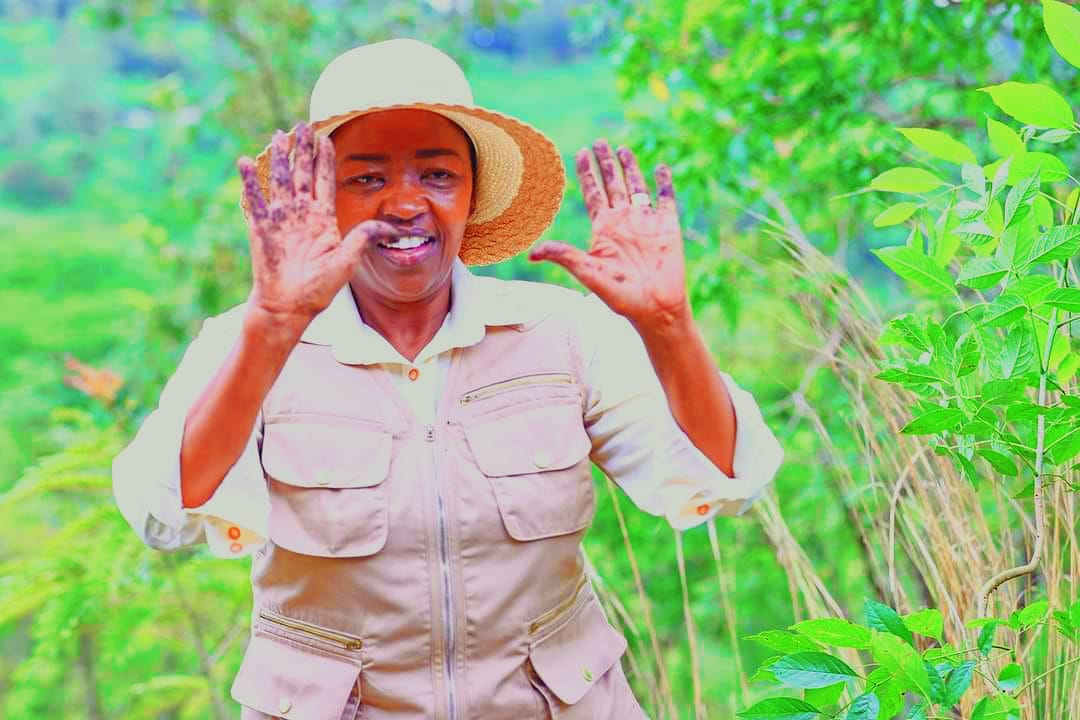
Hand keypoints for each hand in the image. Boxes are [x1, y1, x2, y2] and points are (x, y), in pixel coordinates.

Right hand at [237, 121, 396, 328]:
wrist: (290, 306)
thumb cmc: (319, 288)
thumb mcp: (348, 261)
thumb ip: (365, 238)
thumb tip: (393, 228)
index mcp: (322, 219)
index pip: (324, 181)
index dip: (324, 159)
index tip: (325, 137)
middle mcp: (301, 214)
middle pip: (301, 174)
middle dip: (302, 150)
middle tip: (301, 126)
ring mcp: (280, 219)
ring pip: (279, 181)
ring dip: (278, 159)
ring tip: (278, 137)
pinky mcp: (261, 228)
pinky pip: (254, 201)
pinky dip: (249, 182)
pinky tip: (245, 162)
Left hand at [527, 139, 688, 327]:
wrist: (654, 308)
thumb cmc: (620, 296)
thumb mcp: (588, 272)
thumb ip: (565, 256)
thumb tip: (532, 253)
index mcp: (604, 228)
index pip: (593, 192)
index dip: (586, 172)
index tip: (580, 152)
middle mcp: (623, 221)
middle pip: (612, 184)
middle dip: (605, 163)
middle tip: (599, 141)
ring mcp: (646, 222)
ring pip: (637, 186)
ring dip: (630, 167)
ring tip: (622, 148)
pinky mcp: (667, 226)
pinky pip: (666, 198)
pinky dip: (664, 182)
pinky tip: (660, 167)